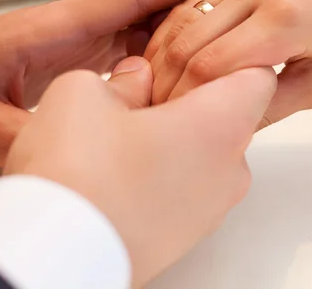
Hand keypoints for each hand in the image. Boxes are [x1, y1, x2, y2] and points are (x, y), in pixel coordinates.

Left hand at [0, 0, 245, 171]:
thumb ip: (34, 133)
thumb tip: (91, 139)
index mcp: (46, 31)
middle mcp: (64, 33)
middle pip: (141, 8)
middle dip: (193, 1)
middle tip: (246, 5)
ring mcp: (66, 50)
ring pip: (134, 32)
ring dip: (177, 34)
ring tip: (226, 42)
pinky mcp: (64, 69)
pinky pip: (118, 58)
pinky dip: (150, 61)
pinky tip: (176, 78)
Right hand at [4, 55, 275, 286]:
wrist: (54, 254)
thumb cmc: (76, 175)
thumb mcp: (85, 92)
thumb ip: (123, 78)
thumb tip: (134, 81)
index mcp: (220, 126)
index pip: (258, 75)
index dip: (224, 57)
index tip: (186, 58)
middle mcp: (228, 172)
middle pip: (228, 117)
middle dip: (188, 99)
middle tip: (138, 94)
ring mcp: (208, 211)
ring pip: (203, 155)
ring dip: (170, 138)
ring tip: (117, 138)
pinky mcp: (182, 238)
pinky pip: (185, 190)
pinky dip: (160, 174)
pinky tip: (115, 173)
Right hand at [146, 0, 311, 126]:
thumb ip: (270, 107)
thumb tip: (225, 129)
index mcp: (287, 19)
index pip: (209, 66)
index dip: (183, 101)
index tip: (173, 125)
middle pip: (185, 42)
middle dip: (164, 82)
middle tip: (156, 113)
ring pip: (179, 20)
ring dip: (161, 57)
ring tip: (155, 89)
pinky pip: (192, 3)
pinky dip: (174, 33)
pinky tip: (167, 59)